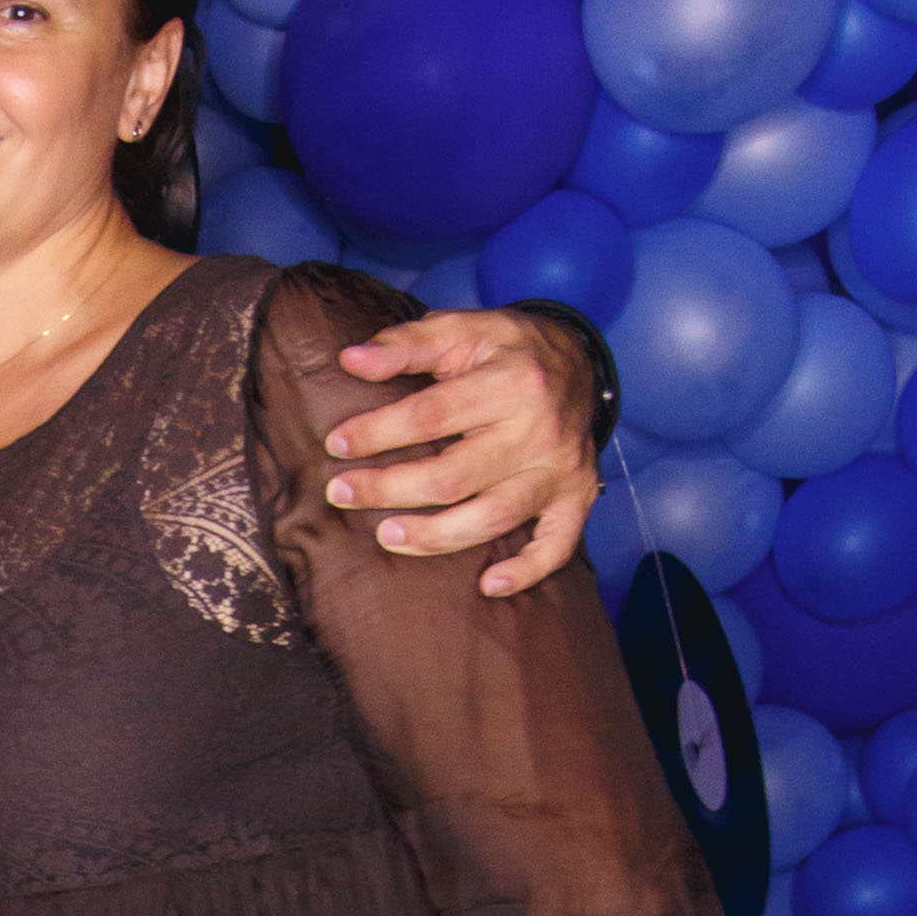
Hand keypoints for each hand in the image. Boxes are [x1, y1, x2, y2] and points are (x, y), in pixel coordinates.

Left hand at [323, 306, 599, 598]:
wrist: (580, 362)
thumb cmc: (507, 350)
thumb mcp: (462, 329)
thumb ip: (406, 343)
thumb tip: (351, 360)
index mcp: (510, 382)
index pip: (431, 415)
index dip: (378, 433)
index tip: (336, 444)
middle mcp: (538, 430)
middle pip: (453, 477)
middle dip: (389, 489)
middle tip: (341, 494)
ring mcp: (559, 470)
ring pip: (492, 517)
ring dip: (435, 537)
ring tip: (387, 536)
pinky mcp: (576, 497)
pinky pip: (558, 545)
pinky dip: (528, 570)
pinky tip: (489, 585)